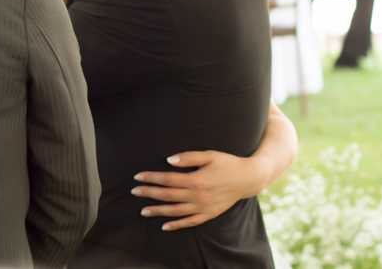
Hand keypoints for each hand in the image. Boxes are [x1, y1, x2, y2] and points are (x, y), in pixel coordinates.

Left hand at [131, 151, 270, 230]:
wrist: (248, 178)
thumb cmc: (228, 163)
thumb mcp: (209, 155)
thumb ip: (188, 157)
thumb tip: (169, 160)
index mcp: (196, 179)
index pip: (168, 179)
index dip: (151, 178)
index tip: (138, 177)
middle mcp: (198, 196)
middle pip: (168, 195)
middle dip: (149, 193)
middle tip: (134, 192)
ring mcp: (203, 207)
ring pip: (176, 211)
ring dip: (158, 211)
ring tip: (143, 211)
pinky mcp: (209, 214)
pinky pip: (190, 222)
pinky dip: (176, 225)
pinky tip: (164, 225)